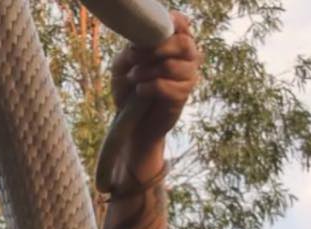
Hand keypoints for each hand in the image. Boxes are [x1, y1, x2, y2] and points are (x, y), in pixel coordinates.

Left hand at [110, 11, 200, 154]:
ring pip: (172, 66)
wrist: (131, 123)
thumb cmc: (127, 90)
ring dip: (147, 71)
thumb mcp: (121, 67)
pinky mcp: (183, 96)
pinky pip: (167, 86)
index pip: (182, 24)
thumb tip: (138, 45)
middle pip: (183, 43)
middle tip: (133, 58)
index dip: (171, 23)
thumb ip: (129, 52)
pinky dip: (149, 87)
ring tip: (133, 77)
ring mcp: (188, 76)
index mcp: (173, 42)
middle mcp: (186, 56)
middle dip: (155, 50)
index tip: (149, 34)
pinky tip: (140, 91)